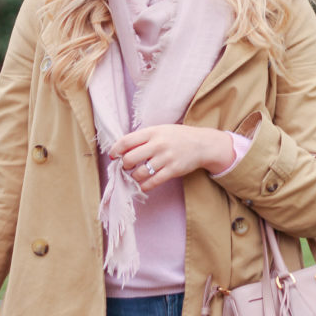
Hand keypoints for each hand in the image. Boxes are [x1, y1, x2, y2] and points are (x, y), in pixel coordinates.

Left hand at [111, 124, 233, 189]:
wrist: (202, 144)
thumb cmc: (178, 137)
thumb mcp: (161, 130)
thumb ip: (144, 137)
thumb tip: (123, 148)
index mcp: (153, 132)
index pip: (126, 141)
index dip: (115, 150)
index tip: (113, 156)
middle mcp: (158, 144)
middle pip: (130, 158)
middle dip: (124, 165)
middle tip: (126, 166)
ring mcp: (166, 158)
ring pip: (139, 173)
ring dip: (134, 176)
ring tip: (136, 175)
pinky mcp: (173, 170)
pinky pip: (152, 182)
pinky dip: (144, 185)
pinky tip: (143, 184)